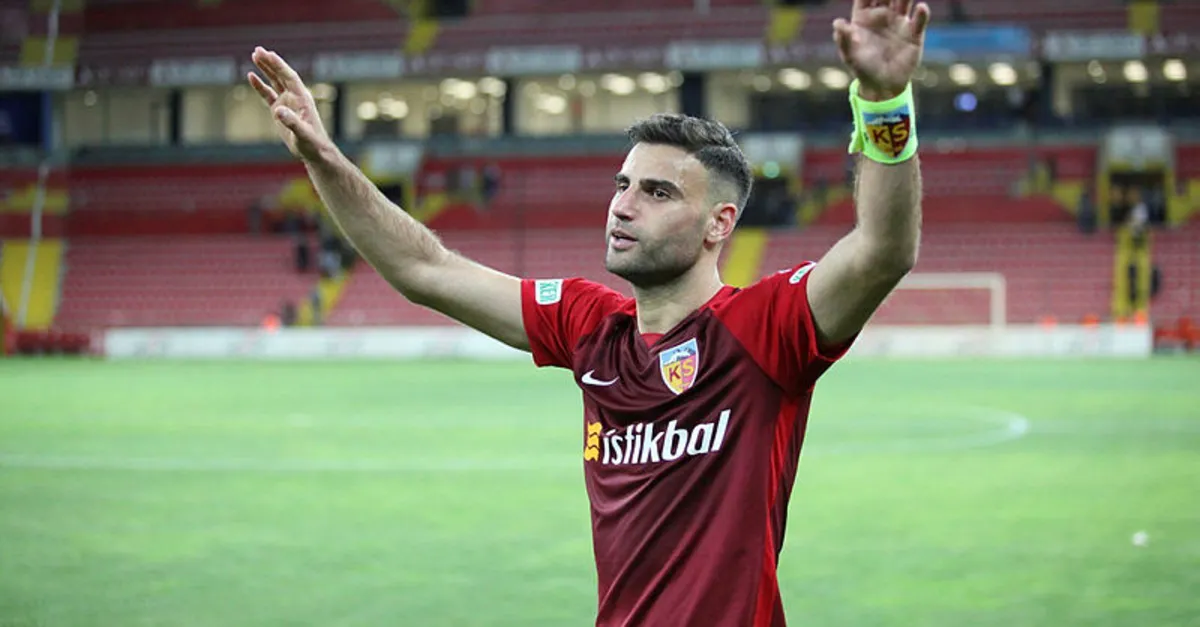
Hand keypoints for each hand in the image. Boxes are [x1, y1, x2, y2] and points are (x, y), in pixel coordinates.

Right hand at [249, 47, 332, 163]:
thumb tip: (278, 110)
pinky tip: (251, 76)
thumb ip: (292, 122)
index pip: (289, 77)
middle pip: (281, 75)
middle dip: (270, 63)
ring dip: (265, 69)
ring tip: (254, 55)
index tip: (268, 54)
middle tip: (257, 50)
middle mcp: (295, 97)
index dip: (279, 65)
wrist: (315, 153)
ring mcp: (287, 103)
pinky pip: (268, 94)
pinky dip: (260, 86)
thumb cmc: (312, 144)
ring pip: (274, 81)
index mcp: (302, 98)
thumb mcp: (303, 134)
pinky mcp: (279, 111)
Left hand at [833, 0, 930, 100]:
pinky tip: (920, 7)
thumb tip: (838, 23)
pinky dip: (921, 13)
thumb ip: (844, 39)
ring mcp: (899, 22)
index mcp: (864, 17)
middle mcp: (882, 15)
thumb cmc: (862, 69)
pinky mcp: (914, 34)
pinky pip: (919, 20)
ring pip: (904, 1)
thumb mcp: (850, 56)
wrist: (883, 86)